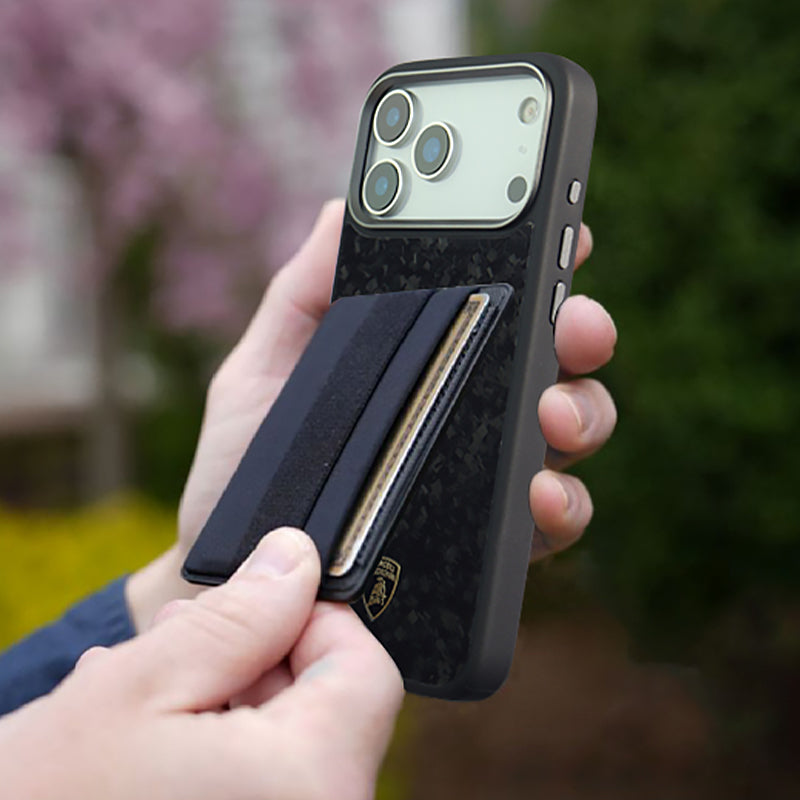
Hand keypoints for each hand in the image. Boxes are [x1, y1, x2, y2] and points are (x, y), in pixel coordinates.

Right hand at [0, 529, 402, 799]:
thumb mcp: (140, 687)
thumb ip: (239, 616)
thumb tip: (296, 559)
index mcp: (310, 786)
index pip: (368, 672)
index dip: (315, 620)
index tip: (260, 602)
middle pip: (328, 710)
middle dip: (261, 659)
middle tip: (187, 639)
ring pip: (292, 748)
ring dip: (232, 702)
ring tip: (154, 687)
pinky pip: (265, 786)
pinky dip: (223, 751)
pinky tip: (157, 737)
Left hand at [126, 200, 615, 627]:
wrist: (232, 572)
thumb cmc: (246, 465)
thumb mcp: (263, 368)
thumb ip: (305, 293)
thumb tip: (345, 209)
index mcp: (427, 352)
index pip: (501, 296)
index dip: (543, 258)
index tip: (563, 229)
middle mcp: (471, 406)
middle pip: (554, 355)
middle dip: (581, 328)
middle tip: (574, 320)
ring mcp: (486, 472)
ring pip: (571, 426)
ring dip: (583, 410)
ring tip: (553, 413)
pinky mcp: (489, 539)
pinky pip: (553, 518)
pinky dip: (564, 504)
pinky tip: (539, 493)